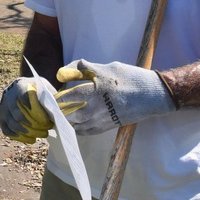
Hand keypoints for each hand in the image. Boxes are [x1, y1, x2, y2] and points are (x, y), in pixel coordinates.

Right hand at [0, 77, 55, 143]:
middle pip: (19, 115)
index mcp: (20, 85)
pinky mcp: (1, 118)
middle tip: (48, 128)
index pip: (25, 97)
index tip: (47, 120)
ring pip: (13, 124)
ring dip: (29, 132)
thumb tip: (58, 113)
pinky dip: (20, 137)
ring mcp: (3, 108)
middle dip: (36, 125)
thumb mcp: (45, 88)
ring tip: (42, 134)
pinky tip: (32, 139)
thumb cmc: (38, 90)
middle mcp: (8, 96)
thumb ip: (49, 98)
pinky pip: (7, 131)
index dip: (36, 111)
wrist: (24, 87)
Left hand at [54, 60, 176, 134]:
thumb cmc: (129, 78)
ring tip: (58, 113)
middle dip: (56, 110)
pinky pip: (85, 131)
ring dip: (64, 119)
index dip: (52, 98)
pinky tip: (73, 120)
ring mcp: (100, 121)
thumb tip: (61, 73)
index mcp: (92, 92)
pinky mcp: (106, 127)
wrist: (153, 96)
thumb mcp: (105, 68)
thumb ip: (81, 69)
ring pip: (73, 125)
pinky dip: (75, 126)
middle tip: (50, 105)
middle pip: (65, 115)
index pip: (63, 99)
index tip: (47, 95)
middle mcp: (94, 110)